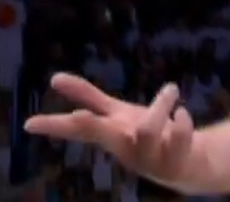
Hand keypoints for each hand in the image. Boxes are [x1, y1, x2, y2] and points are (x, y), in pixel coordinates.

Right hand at [24, 73, 198, 187]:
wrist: (187, 161)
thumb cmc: (144, 136)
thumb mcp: (117, 114)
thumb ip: (89, 97)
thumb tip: (54, 78)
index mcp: (109, 134)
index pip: (75, 130)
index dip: (53, 126)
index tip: (30, 124)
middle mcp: (124, 148)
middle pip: (103, 136)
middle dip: (90, 126)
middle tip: (77, 115)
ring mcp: (148, 158)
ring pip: (146, 131)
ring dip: (158, 106)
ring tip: (171, 89)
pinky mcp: (174, 162)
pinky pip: (178, 139)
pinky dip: (182, 123)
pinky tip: (182, 114)